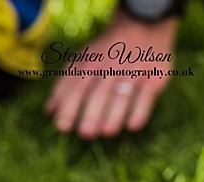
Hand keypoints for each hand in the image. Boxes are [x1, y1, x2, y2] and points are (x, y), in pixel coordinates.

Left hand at [45, 10, 178, 138]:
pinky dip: (140, 112)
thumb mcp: (84, 60)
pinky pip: (146, 97)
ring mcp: (133, 73)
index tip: (62, 127)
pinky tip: (133, 126)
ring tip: (106, 133)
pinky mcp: (154, 78)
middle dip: (91, 113)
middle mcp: (110, 67)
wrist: (143, 26)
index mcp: (90, 63)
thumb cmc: (109, 51)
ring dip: (114, 114)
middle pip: (98, 92)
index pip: (77, 87)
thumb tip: (49, 111)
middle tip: (85, 133)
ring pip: (121, 95)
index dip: (69, 106)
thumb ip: (67, 85)